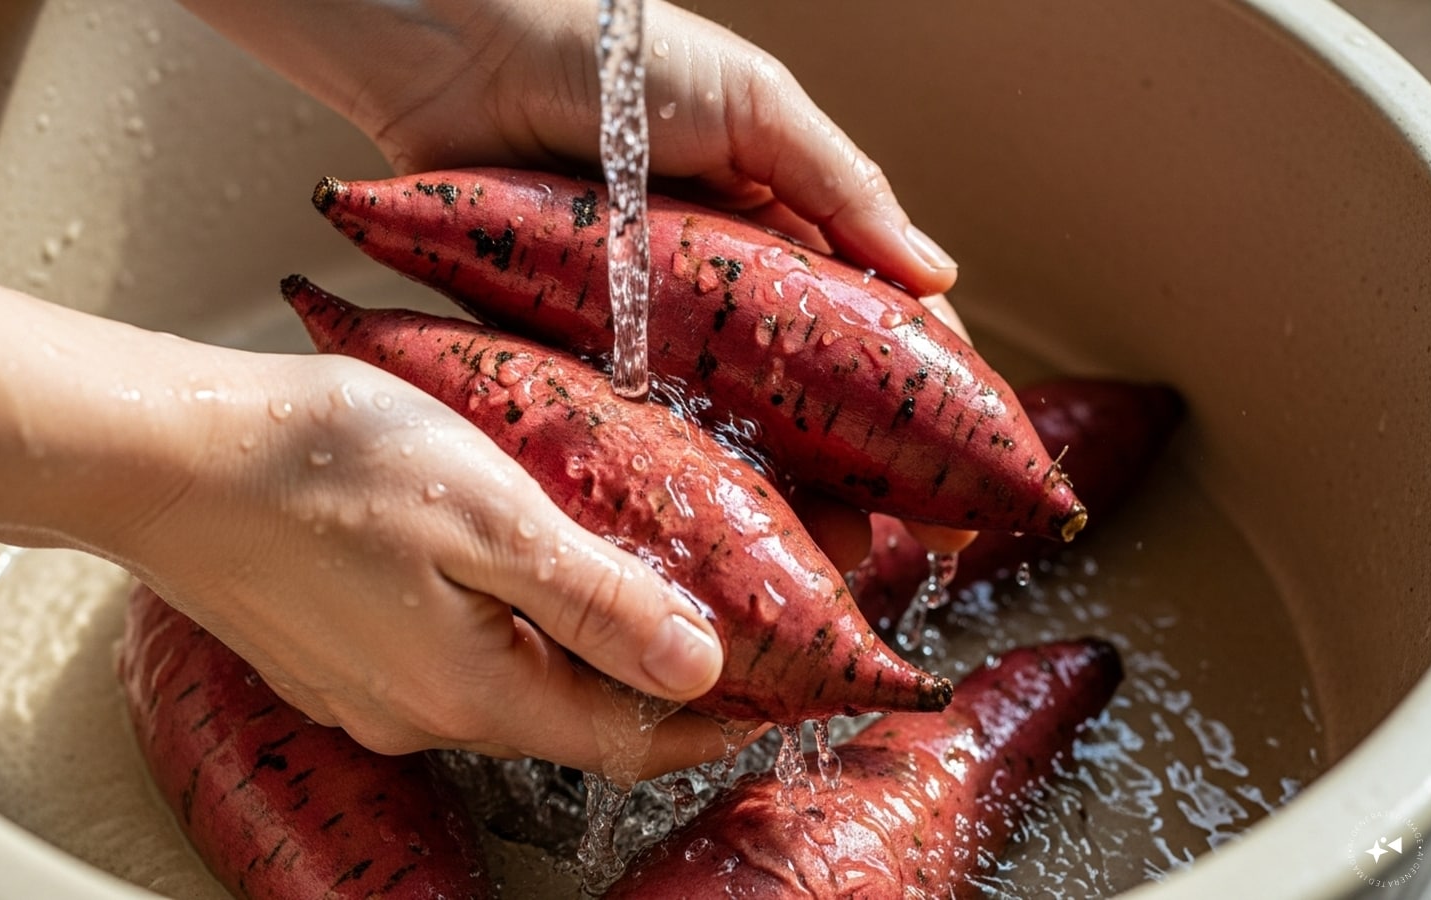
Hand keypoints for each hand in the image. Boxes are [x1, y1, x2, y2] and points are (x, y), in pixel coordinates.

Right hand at [0, 221, 733, 779]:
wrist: (166, 454)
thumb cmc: (319, 466)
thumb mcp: (490, 516)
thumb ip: (596, 598)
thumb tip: (698, 667)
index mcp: (473, 689)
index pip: (629, 739)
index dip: (712, 721)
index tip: (773, 696)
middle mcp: (422, 712)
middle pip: (574, 719)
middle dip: (655, 682)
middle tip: (720, 623)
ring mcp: (369, 690)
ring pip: (511, 687)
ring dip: (579, 650)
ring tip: (628, 587)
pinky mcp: (334, 654)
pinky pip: (449, 660)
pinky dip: (506, 630)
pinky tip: (511, 575)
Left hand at [177, 0, 974, 564]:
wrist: (471, 53)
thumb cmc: (619, 53)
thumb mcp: (755, 104)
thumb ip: (840, 185)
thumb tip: (937, 275)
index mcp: (774, 231)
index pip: (863, 321)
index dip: (913, 388)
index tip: (960, 456)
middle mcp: (714, 290)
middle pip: (798, 395)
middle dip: (850, 467)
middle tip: (893, 535)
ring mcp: (643, 328)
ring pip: (721, 426)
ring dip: (771, 489)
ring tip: (819, 552)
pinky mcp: (570, 349)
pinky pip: (628, 422)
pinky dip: (666, 471)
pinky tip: (705, 522)